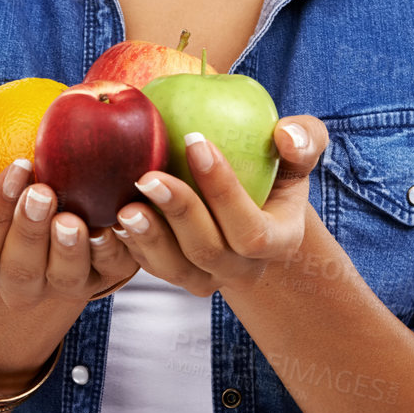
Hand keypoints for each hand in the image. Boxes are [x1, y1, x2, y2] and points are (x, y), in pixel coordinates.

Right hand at [0, 127, 137, 320]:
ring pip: (64, 279)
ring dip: (69, 251)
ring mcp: (63, 286)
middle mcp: (20, 284)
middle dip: (29, 233)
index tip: (17, 166)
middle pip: (20, 270)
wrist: (53, 218)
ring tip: (74, 219)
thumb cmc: (3, 187)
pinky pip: (111, 272)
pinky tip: (117, 224)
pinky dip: (114, 252)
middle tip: (44, 191)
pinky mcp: (105, 277)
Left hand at [111, 116, 329, 296]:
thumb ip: (305, 139)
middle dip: (179, 213)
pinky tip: (109, 216)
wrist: (253, 203)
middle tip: (148, 176)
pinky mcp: (175, 274)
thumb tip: (284, 135)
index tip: (196, 140)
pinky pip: (150, 267)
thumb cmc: (275, 165)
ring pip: (175, 269)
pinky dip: (129, 245)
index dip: (224, 189)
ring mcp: (207, 277)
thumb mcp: (300, 150)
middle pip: (208, 251)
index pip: (251, 228)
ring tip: (124, 207)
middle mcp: (243, 268)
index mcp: (279, 241)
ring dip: (148, 239)